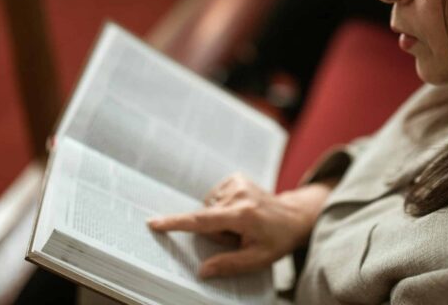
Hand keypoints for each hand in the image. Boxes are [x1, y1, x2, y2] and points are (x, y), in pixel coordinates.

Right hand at [147, 172, 335, 277]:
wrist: (293, 217)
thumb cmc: (276, 240)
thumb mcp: (257, 260)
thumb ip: (228, 265)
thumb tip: (202, 271)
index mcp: (242, 215)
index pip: (203, 221)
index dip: (176, 223)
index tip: (154, 223)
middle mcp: (239, 195)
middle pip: (206, 219)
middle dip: (216, 233)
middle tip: (238, 237)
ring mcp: (238, 182)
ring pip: (209, 208)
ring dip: (219, 220)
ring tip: (241, 223)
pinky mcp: (237, 177)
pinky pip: (215, 197)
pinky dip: (222, 207)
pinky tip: (239, 210)